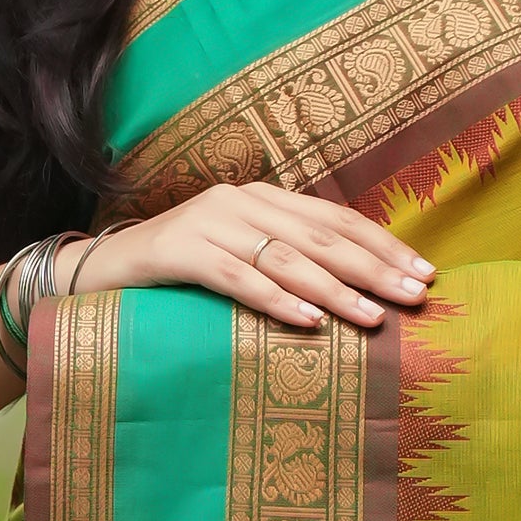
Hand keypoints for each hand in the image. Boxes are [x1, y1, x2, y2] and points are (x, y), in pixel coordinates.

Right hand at [75, 185, 430, 331]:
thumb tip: (355, 289)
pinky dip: (275, 300)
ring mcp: (208, 222)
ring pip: (285, 257)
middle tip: (414, 297)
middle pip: (321, 236)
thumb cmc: (178, 274)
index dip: (383, 246)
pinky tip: (308, 322)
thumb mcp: (238, 257)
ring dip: (335, 290)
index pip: (336, 219)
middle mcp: (239, 201)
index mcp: (262, 198)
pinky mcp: (178, 251)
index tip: (424, 274)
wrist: (96, 270)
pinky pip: (237, 278)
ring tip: (372, 319)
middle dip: (374, 268)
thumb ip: (286, 259)